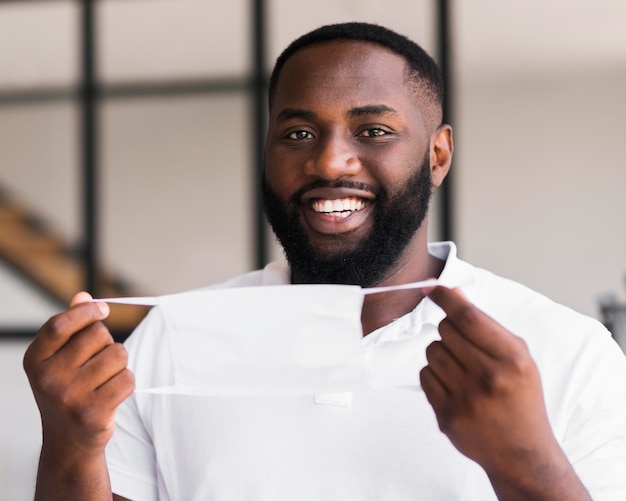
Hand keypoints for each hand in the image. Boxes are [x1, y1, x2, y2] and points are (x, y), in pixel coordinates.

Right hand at [23, 292, 134, 454]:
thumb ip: (71, 327)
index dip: (86, 311)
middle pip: (98, 334)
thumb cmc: (68, 391)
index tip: (102, 309)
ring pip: (118, 355)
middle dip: (106, 343)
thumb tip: (83, 296)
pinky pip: (127, 378)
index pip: (61, 324)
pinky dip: (126, 383)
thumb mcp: (60, 360)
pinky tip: (112, 395)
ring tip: (104, 380)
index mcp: (35, 360)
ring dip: (119, 365)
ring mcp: (69, 397)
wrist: (68, 442)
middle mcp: (48, 378)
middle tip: (97, 364)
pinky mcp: (92, 412)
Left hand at [420, 286, 588, 498]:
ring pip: (431, 351)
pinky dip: (435, 375)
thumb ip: (486, 325)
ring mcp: (466, 399)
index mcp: (512, 360)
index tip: (431, 288)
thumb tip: (453, 294)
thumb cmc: (520, 398)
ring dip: (442, 354)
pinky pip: (425, 375)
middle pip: (446, 330)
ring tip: (463, 370)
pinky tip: (455, 387)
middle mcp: (489, 378)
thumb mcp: (518, 358)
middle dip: (451, 331)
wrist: (522, 452)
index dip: (445, 298)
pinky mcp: (447, 416)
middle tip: (466, 348)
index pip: (468, 317)